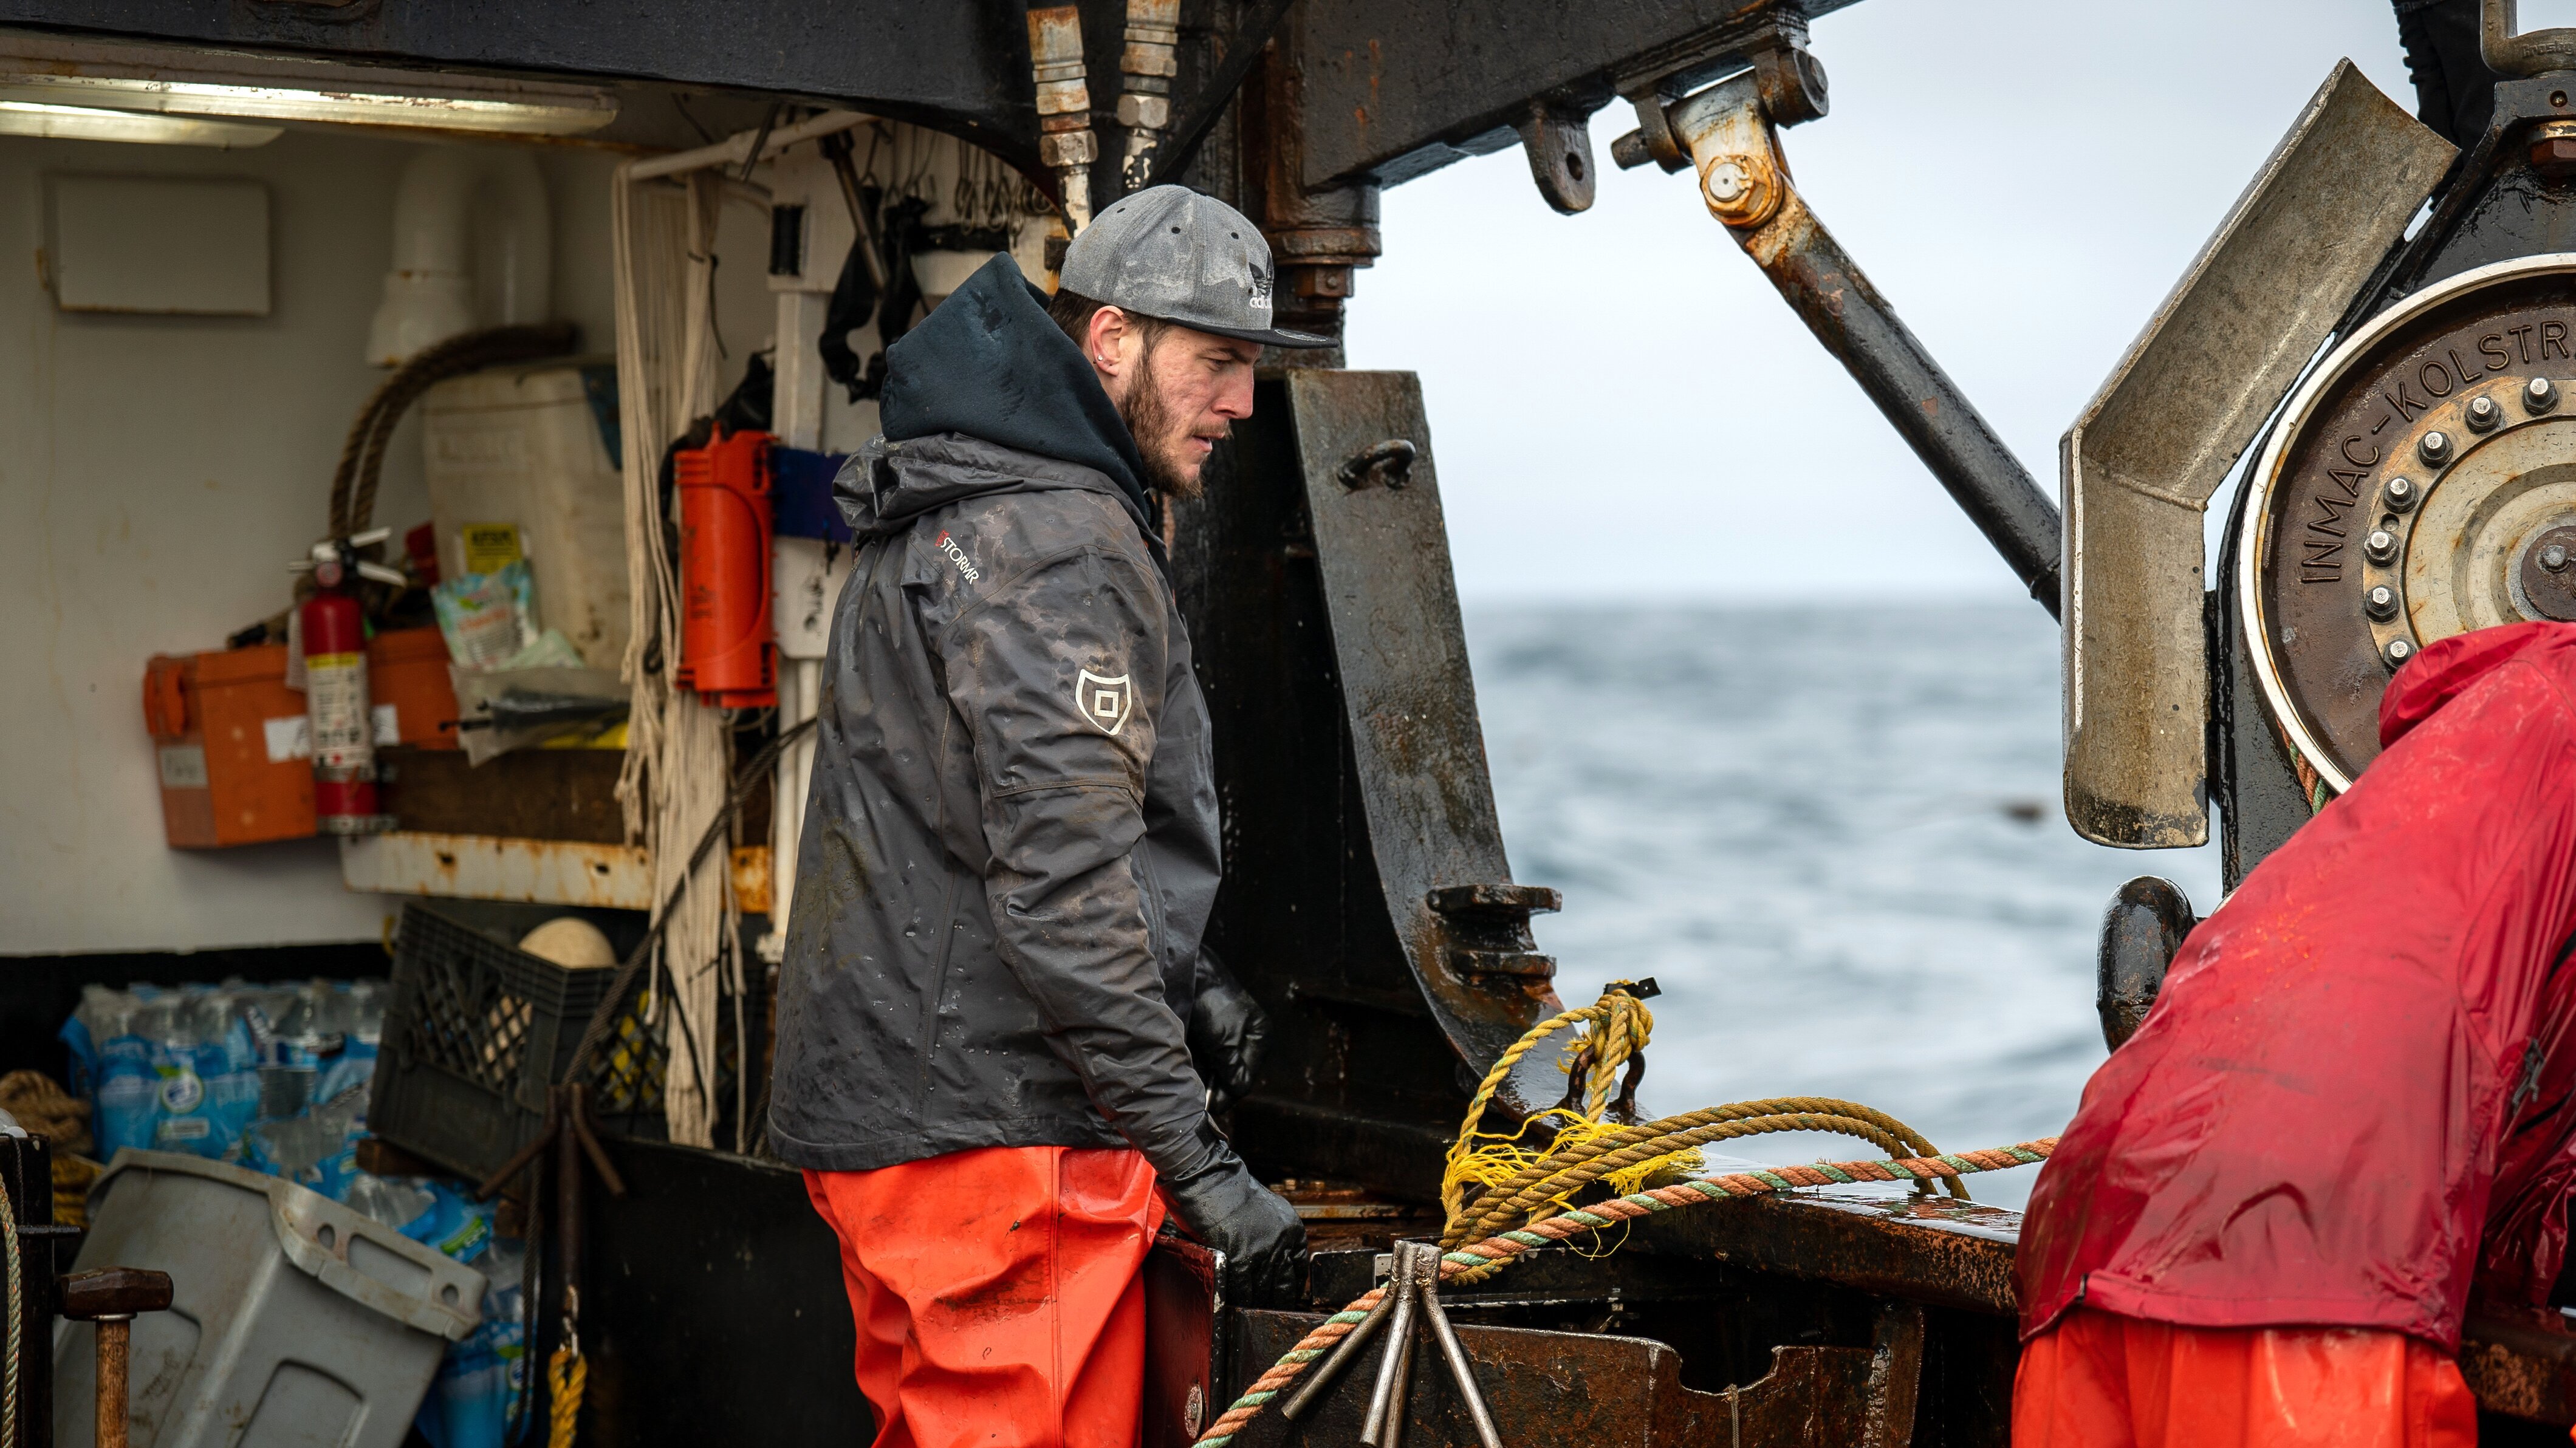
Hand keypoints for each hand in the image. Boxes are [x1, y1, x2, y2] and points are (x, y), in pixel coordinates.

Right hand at [1160, 1135, 1305, 1307]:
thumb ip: (1274, 1235)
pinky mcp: (1242, 1257)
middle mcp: (1283, 1241)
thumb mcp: (1266, 1211)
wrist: (1209, 1176)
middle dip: (1276, 1304)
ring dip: (1257, 1308)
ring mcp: (1264, 1251)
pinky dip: (1240, 1302)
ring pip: (1265, 1292)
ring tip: (1250, 1320)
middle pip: (1284, 1286)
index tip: (1282, 1300)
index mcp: (1293, 1229)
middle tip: (1268, 1317)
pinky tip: (1235, 1310)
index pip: (1298, 1271)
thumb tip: (1272, 1263)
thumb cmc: (1230, 1190)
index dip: (1290, 1289)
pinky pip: (1244, 1290)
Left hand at [1187, 947, 1268, 1113]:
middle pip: (1231, 1074)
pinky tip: (1185, 1068)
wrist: (1191, 973)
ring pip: (1216, 1067)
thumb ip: (1230, 1069)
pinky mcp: (1210, 1032)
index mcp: (1260, 1038)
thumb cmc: (1212, 1003)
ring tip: (1188, 1085)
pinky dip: (1196, 1064)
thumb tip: (1233, 1095)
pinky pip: (1206, 1057)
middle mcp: (1247, 1039)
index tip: (1210, 1107)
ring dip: (1203, 1076)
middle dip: (1214, 1085)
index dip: (1228, 1094)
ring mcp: (1228, 1035)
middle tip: (1196, 1099)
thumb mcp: (1223, 1040)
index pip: (1246, 1078)